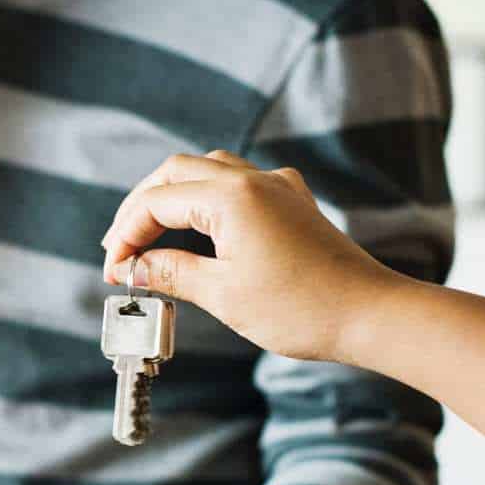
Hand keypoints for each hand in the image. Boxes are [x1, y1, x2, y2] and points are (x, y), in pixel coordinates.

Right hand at [100, 150, 402, 362]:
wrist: (371, 314)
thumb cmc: (301, 309)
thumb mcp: (223, 295)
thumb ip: (171, 272)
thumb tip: (134, 267)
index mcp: (231, 197)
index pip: (156, 202)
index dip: (126, 236)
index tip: (114, 272)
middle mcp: (253, 180)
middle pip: (175, 172)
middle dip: (141, 208)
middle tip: (120, 250)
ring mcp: (277, 187)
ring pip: (206, 171)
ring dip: (172, 198)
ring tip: (150, 236)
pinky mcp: (292, 203)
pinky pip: (238, 183)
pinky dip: (206, 199)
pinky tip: (200, 228)